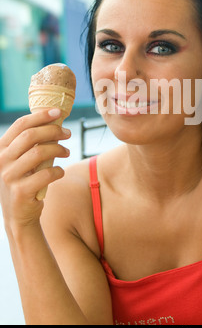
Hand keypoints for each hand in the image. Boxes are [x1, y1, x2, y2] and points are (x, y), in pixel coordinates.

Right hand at [0, 109, 70, 234]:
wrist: (18, 215)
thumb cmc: (24, 181)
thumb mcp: (21, 161)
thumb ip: (30, 144)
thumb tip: (54, 121)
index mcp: (1, 149)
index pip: (21, 124)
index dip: (41, 116)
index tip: (58, 112)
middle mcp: (1, 161)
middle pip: (31, 136)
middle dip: (53, 131)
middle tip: (68, 133)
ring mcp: (9, 176)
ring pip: (40, 153)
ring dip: (58, 149)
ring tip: (67, 151)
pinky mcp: (20, 191)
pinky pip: (46, 174)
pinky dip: (58, 171)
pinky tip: (60, 172)